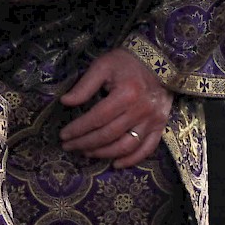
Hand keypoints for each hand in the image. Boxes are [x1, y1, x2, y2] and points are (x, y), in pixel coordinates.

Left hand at [58, 48, 172, 167]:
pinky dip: (132, 160)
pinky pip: (147, 149)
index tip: (64, 135)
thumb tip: (65, 102)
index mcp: (125, 94)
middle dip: (85, 143)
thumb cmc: (127, 62)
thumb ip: (84, 86)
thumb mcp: (103, 66)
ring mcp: (152, 120)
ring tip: (87, 153)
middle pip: (108, 135)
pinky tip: (116, 164)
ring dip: (104, 153)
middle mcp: (140, 111)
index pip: (97, 119)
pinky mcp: (160, 125)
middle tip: (69, 147)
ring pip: (126, 146)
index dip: (78, 129)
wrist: (159, 59)